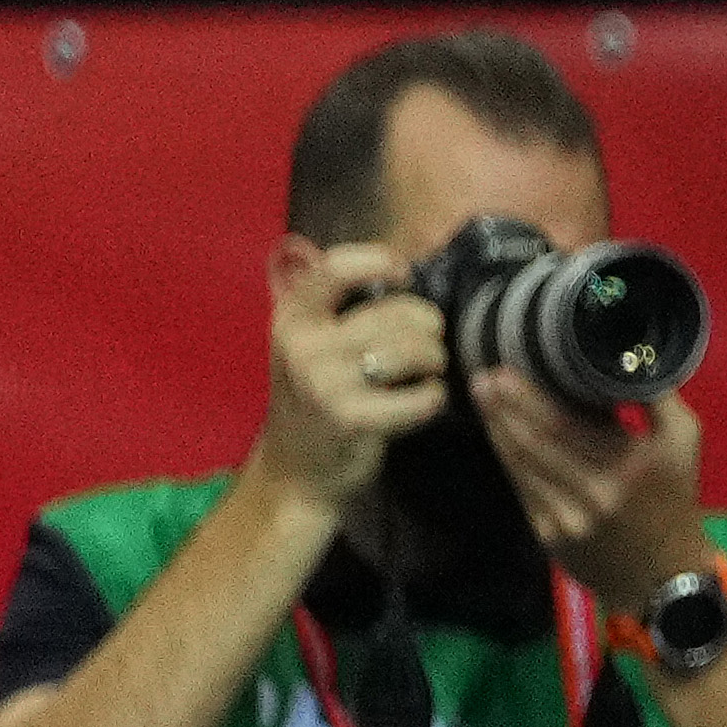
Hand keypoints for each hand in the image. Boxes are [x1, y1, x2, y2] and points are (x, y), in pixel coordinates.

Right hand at [251, 244, 447, 501]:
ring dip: (434, 359)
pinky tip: (425, 399)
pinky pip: (422, 396)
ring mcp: (324, 384)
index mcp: (292, 317)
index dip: (378, 261)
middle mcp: (302, 346)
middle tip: (429, 339)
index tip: (403, 273)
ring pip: (413, 351)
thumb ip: (333, 301)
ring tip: (428, 368)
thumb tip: (376, 259)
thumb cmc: (316, 394)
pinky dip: (434, 397)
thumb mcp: (309, 340)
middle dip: (427, 325)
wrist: (297, 468)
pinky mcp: (352, 420)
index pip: (335, 268)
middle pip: (395, 313)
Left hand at [478, 367, 709, 597]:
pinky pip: (520, 488)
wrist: (663, 575)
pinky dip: (507, 458)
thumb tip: (622, 353)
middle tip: (481, 378)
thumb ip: (656, 397)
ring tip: (482, 400)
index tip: (504, 371)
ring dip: (497, 430)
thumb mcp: (684, 442)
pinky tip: (498, 435)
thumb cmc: (675, 498)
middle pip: (534, 443)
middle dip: (503, 408)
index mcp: (629, 466)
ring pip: (519, 465)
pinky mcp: (548, 536)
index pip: (565, 425)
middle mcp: (593, 494)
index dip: (528, 398)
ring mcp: (566, 519)